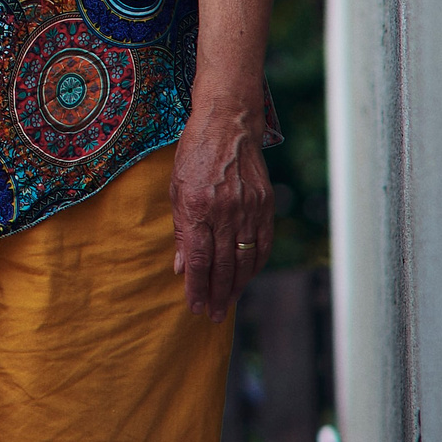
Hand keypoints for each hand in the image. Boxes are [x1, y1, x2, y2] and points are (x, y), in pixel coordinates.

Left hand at [169, 100, 271, 316]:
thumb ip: (179, 229)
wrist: (228, 125)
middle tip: (211, 315)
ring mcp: (248, 209)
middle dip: (215, 294)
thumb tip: (180, 266)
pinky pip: (262, 245)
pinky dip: (254, 266)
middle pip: (221, 265)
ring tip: (226, 303)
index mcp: (196, 207)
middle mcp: (224, 211)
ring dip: (235, 286)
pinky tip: (246, 278)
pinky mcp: (265, 206)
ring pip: (244, 260)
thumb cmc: (194, 154)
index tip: (194, 306)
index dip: (196, 286)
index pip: (197, 258)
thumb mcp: (176, 188)